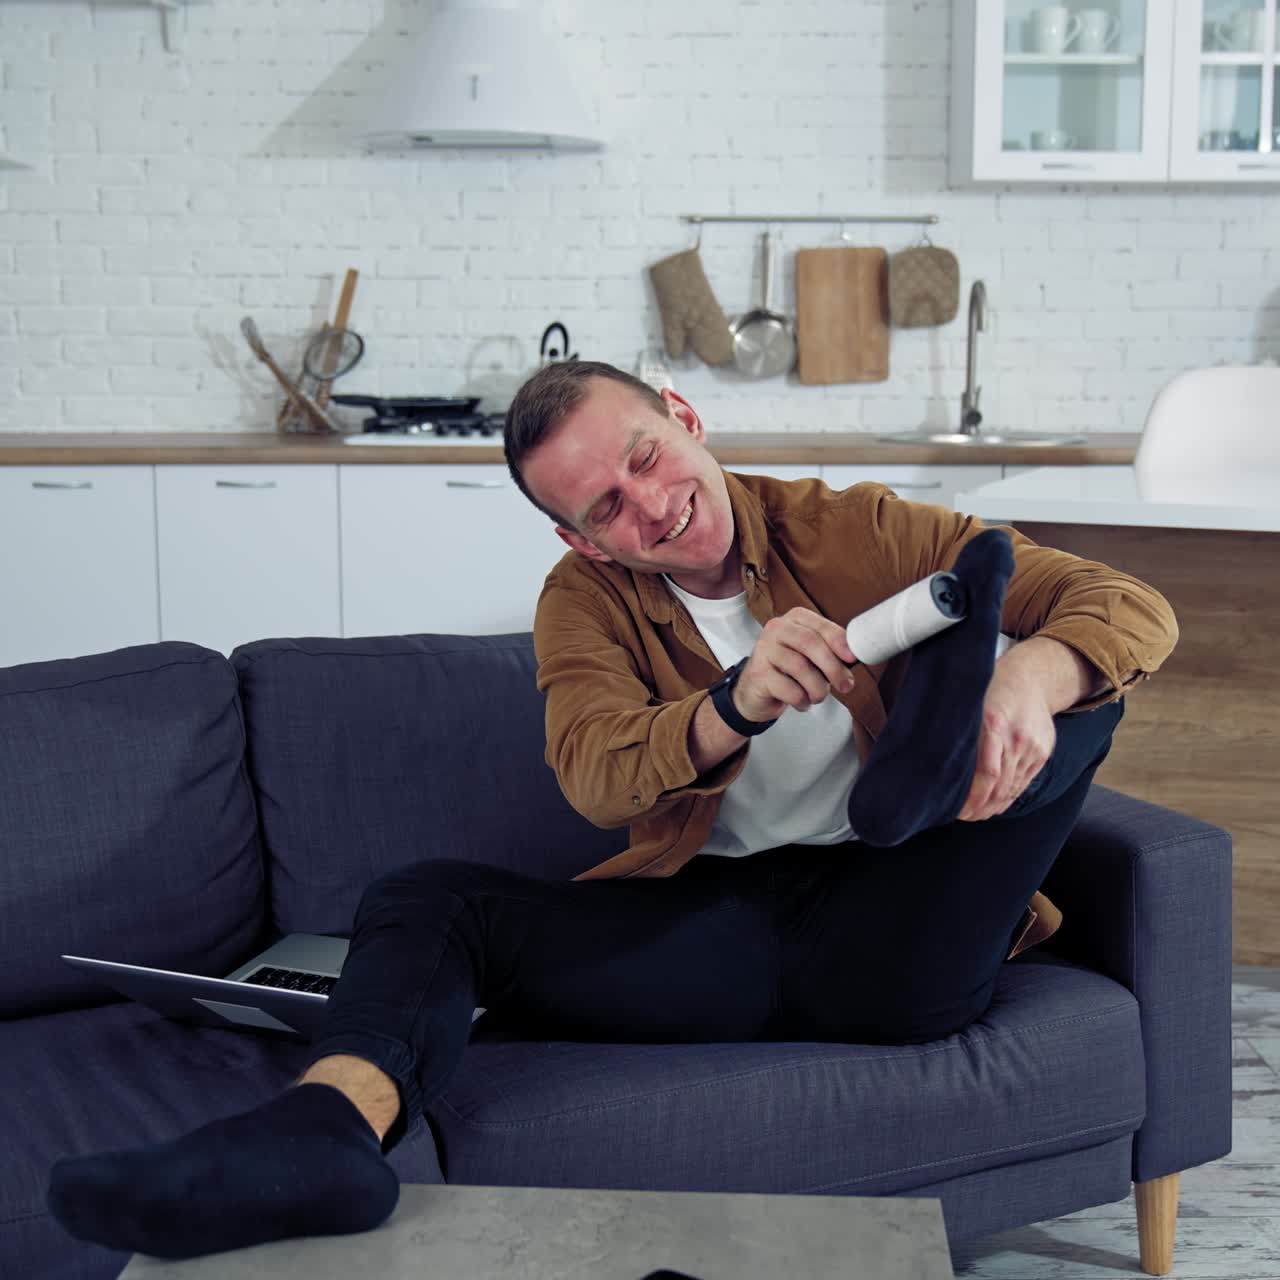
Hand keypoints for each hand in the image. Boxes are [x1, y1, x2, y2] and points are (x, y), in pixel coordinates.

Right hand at [733, 607, 857, 722]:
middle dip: (832, 667)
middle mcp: (777, 629)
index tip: (853, 658)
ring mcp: (764, 650)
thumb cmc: (789, 671)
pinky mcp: (758, 673)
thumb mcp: (811, 657)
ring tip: (818, 696)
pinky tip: (801, 702)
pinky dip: (802, 700)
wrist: (755, 690)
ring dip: (818, 688)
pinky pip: (789, 689)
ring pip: (800, 667)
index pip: (821, 626)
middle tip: (846, 685)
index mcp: (795, 619)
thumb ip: (830, 652)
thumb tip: (853, 660)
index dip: (839, 641)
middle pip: (810, 643)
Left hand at [957, 657, 1056, 821]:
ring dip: (992, 807)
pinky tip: (992, 804)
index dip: (972, 797)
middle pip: (1000, 787)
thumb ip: (955, 729)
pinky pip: (1023, 784)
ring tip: (973, 814)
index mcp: (994, 723)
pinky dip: (1007, 797)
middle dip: (979, 808)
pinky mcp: (1043, 753)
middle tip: (960, 816)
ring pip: (1012, 789)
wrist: (1033, 679)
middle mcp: (1017, 738)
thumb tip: (922, 755)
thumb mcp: (970, 701)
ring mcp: (1033, 748)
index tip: (955, 809)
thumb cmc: (991, 688)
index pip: (987, 773)